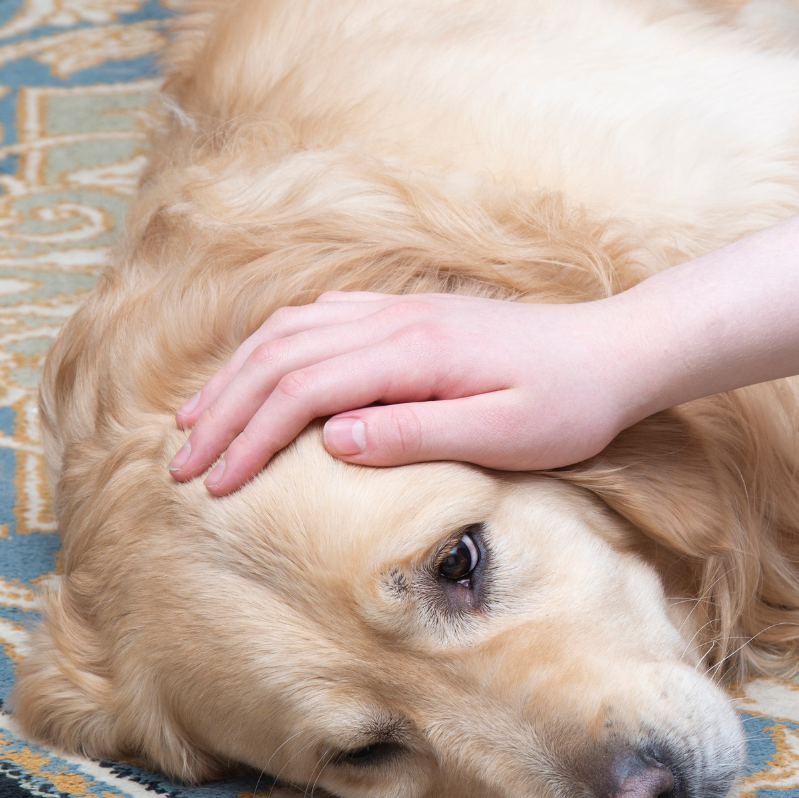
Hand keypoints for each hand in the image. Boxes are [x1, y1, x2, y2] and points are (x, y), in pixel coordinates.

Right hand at [168, 291, 658, 493]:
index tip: (214, 486)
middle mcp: (395, 320)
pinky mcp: (411, 315)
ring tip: (195, 423)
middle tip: (179, 466)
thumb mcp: (506, 434)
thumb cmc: (572, 404)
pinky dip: (272, 348)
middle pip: (279, 356)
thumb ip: (418, 434)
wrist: (619, 351)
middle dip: (222, 412)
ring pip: (290, 332)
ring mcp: (400, 311)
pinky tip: (257, 373)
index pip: (303, 390)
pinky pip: (320, 319)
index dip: (249, 438)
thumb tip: (332, 440)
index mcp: (413, 352)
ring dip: (236, 376)